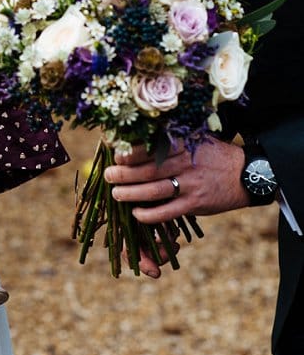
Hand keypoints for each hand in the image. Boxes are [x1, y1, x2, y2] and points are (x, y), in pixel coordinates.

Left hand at [105, 139, 247, 277]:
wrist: (246, 174)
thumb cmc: (212, 155)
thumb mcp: (193, 139)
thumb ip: (168, 140)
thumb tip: (133, 139)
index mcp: (182, 145)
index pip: (149, 148)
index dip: (128, 153)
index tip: (115, 155)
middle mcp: (184, 164)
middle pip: (146, 171)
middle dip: (122, 174)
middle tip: (108, 176)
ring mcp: (191, 185)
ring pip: (153, 191)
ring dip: (130, 194)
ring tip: (116, 194)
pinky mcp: (195, 204)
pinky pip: (167, 212)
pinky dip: (149, 215)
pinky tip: (136, 214)